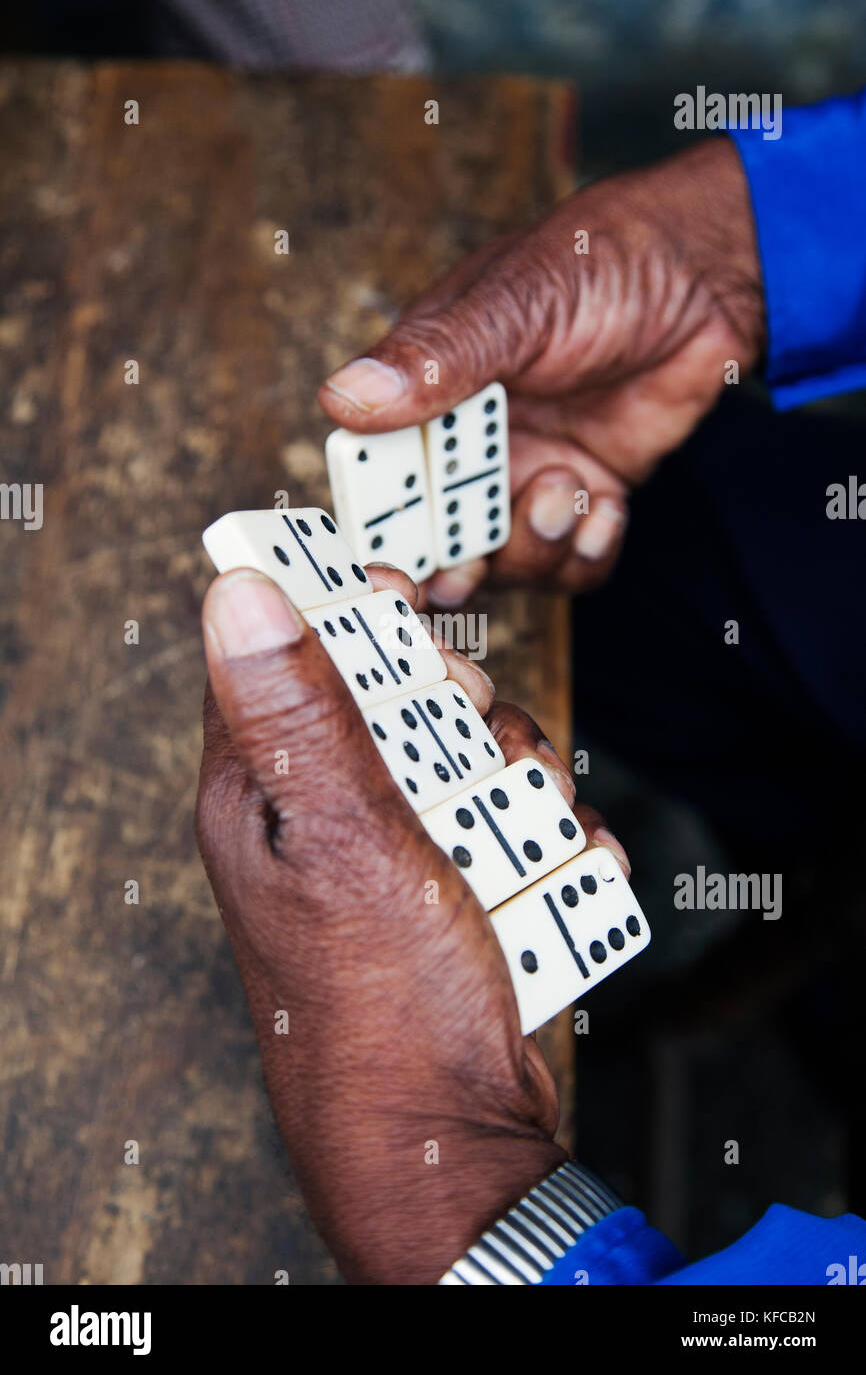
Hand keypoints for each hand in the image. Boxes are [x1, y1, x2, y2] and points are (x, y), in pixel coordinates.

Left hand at [196, 564, 629, 1283]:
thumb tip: (235, 589)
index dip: (358, 616)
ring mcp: (389, 854)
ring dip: (519, 775)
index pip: (294, 645)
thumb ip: (297, 711)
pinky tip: (559, 871)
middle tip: (478, 749)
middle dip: (465, 709)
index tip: (416, 622)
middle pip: (402, 691)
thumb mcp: (341, 841)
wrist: (449, 1145)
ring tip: (529, 834)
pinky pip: (509, 818)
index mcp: (264, 787)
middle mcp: (318, 813)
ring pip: (470, 750)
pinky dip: (546, 835)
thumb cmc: (379, 1006)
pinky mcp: (448, 889)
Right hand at [318, 137, 763, 606]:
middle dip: (454, 568)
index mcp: (427, 396)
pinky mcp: (586, 492)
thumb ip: (434, 360)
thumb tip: (344, 398)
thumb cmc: (601, 261)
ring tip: (568, 489)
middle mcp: (469, 444)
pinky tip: (608, 505)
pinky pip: (573, 562)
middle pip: (436, 542)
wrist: (709, 273)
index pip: (380, 479)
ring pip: (506, 564)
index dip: (380, 533)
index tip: (392, 571)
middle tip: (473, 566)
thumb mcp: (513, 306)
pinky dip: (588, 551)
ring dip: (535, 548)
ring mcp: (527, 472)